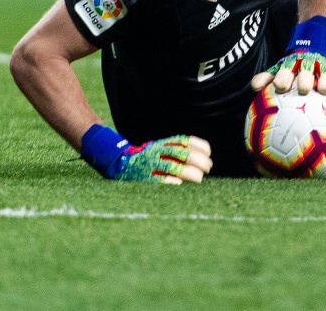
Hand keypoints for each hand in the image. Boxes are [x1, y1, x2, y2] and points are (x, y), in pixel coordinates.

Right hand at [80, 125, 212, 183]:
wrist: (117, 163)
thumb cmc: (146, 158)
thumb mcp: (160, 148)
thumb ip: (177, 150)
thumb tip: (203, 156)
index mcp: (162, 144)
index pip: (184, 141)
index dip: (199, 146)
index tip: (208, 153)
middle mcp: (158, 152)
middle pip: (182, 154)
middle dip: (198, 160)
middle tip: (208, 167)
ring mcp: (151, 165)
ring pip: (174, 167)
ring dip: (190, 173)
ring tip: (200, 178)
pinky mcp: (145, 178)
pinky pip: (161, 180)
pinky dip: (172, 182)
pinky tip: (181, 184)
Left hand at [251, 50, 325, 95]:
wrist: (311, 46)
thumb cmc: (291, 67)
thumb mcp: (278, 69)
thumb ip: (266, 78)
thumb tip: (254, 88)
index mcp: (291, 63)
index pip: (286, 69)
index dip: (283, 76)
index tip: (280, 87)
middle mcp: (307, 63)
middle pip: (306, 70)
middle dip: (304, 78)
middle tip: (304, 89)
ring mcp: (322, 65)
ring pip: (325, 72)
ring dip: (325, 80)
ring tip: (324, 90)